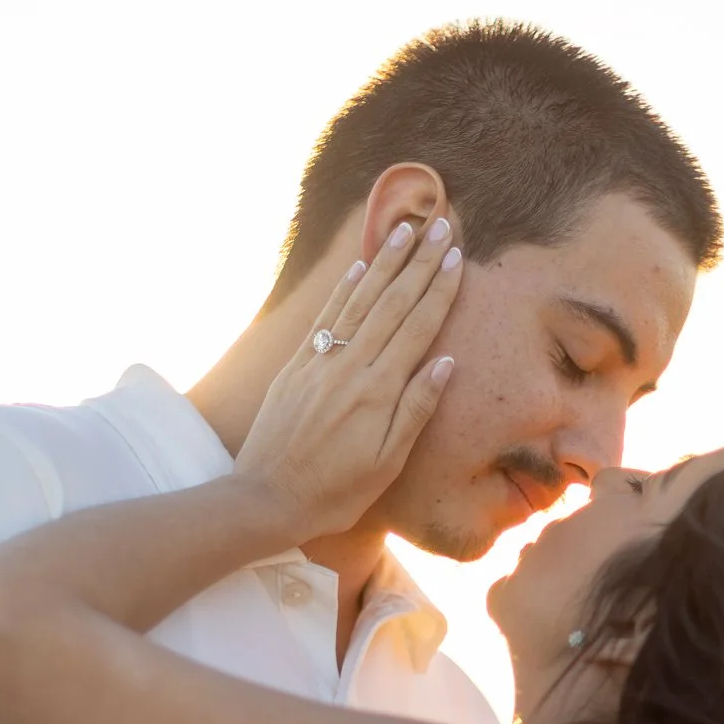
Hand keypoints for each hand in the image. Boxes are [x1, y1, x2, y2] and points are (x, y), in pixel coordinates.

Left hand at [235, 214, 462, 541]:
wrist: (267, 498)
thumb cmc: (335, 492)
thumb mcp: (386, 463)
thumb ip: (416, 409)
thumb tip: (446, 363)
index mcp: (378, 390)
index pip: (418, 327)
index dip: (439, 289)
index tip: (456, 256)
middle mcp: (350, 366)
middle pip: (392, 303)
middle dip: (418, 263)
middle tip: (439, 226)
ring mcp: (320, 362)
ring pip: (359, 300)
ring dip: (384, 263)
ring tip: (404, 229)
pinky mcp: (297, 367)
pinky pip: (327, 317)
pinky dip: (344, 289)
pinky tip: (359, 267)